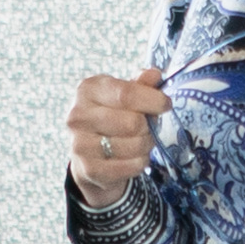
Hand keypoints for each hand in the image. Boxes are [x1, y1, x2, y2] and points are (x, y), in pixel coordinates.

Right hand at [67, 68, 170, 208]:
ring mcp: (80, 144)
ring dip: (146, 145)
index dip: (153, 100)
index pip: (126, 94)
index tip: (166, 104)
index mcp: (88, 90)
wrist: (89, 153)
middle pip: (132, 123)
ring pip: (134, 146)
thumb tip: (154, 74)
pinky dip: (140, 162)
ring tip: (140, 142)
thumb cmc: (111, 116)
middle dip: (149, 127)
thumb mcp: (123, 95)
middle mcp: (78, 115)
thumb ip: (140, 85)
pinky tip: (134, 157)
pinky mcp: (88, 169)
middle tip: (149, 128)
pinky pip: (130, 166)